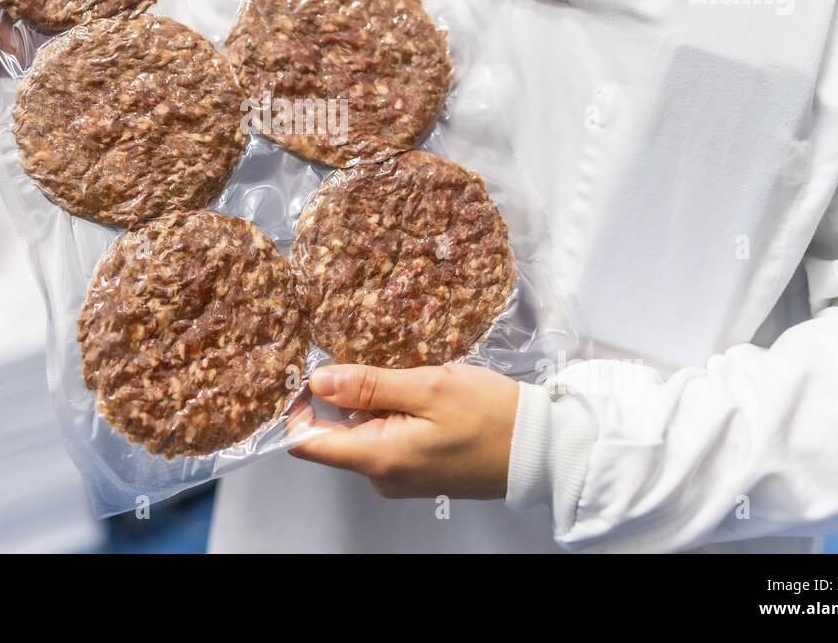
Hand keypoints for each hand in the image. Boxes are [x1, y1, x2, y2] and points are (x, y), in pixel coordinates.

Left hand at [290, 363, 518, 499]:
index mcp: (377, 458)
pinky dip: (394, 414)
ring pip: (364, 433)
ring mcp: (400, 477)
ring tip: (410, 375)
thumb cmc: (489, 416)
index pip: (306, 443)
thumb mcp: (428, 387)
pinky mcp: (418, 472)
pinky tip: (422, 394)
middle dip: (346, 396)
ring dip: (375, 402)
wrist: (541, 451)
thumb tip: (318, 381)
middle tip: (376, 360)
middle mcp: (382, 476)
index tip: (309, 373)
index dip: (296, 409)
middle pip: (336, 434)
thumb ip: (368, 385)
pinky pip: (388, 440)